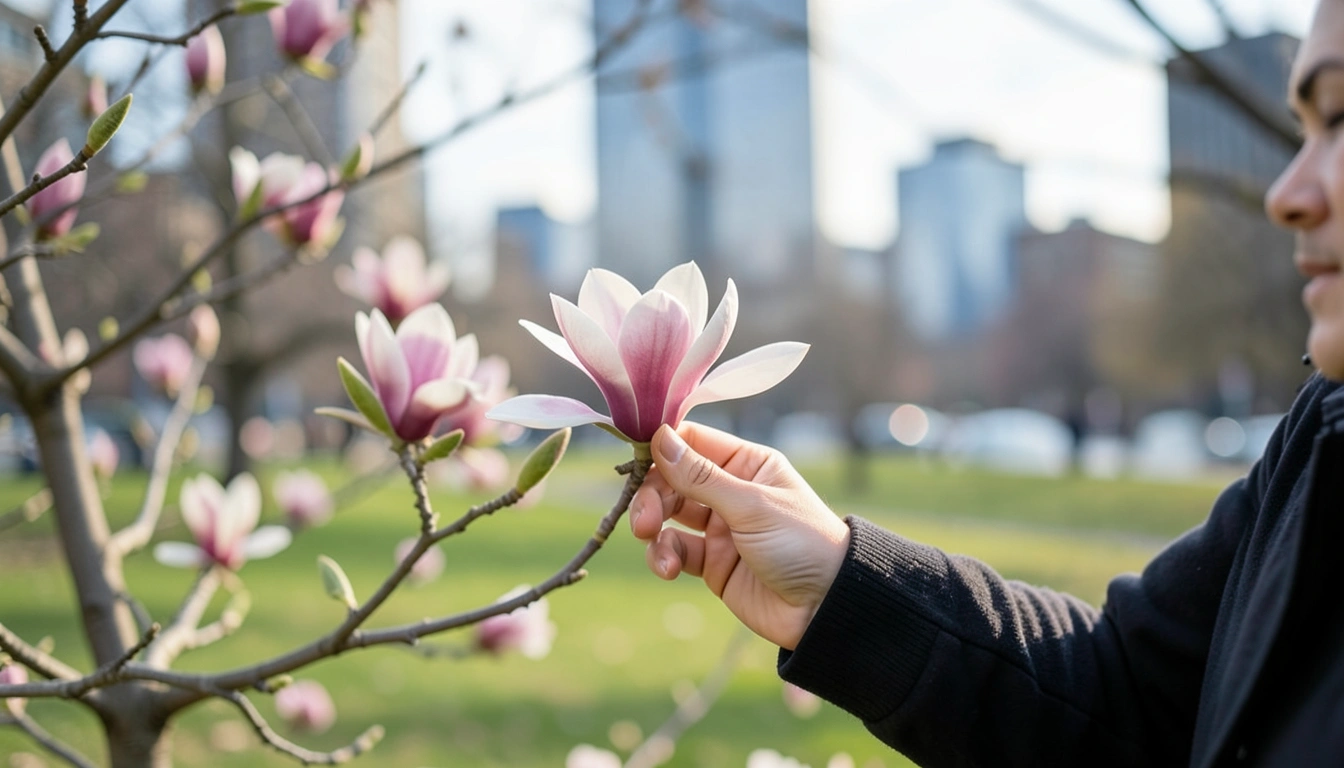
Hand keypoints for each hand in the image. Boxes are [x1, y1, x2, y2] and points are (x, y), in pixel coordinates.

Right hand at [630, 422, 850, 649]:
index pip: (692, 441)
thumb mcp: (751, 505)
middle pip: (671, 479)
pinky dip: (663, 556)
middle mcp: (730, 490)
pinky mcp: (712, 563)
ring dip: (652, 526)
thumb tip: (659, 438)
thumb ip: (701, 476)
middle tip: (645, 519)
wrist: (826, 608)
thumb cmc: (802, 544)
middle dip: (652, 496)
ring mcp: (720, 527)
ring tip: (652, 540)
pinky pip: (674, 551)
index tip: (636, 461)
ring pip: (667, 515)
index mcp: (747, 464)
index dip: (661, 448)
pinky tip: (667, 569)